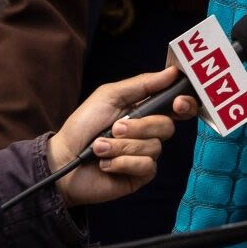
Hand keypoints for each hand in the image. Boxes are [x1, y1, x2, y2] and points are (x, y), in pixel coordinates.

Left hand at [46, 66, 197, 208]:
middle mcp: (149, 132)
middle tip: (115, 128)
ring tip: (100, 148)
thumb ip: (142, 84)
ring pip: (154, 147)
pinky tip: (106, 164)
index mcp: (146, 111)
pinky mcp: (140, 175)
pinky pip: (146, 165)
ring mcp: (146, 154)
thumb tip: (172, 72)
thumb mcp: (109, 96)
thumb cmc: (82, 126)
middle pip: (167, 126)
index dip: (184, 104)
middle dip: (139, 127)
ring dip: (122, 147)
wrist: (62, 160)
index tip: (178, 103)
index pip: (178, 106)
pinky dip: (122, 163)